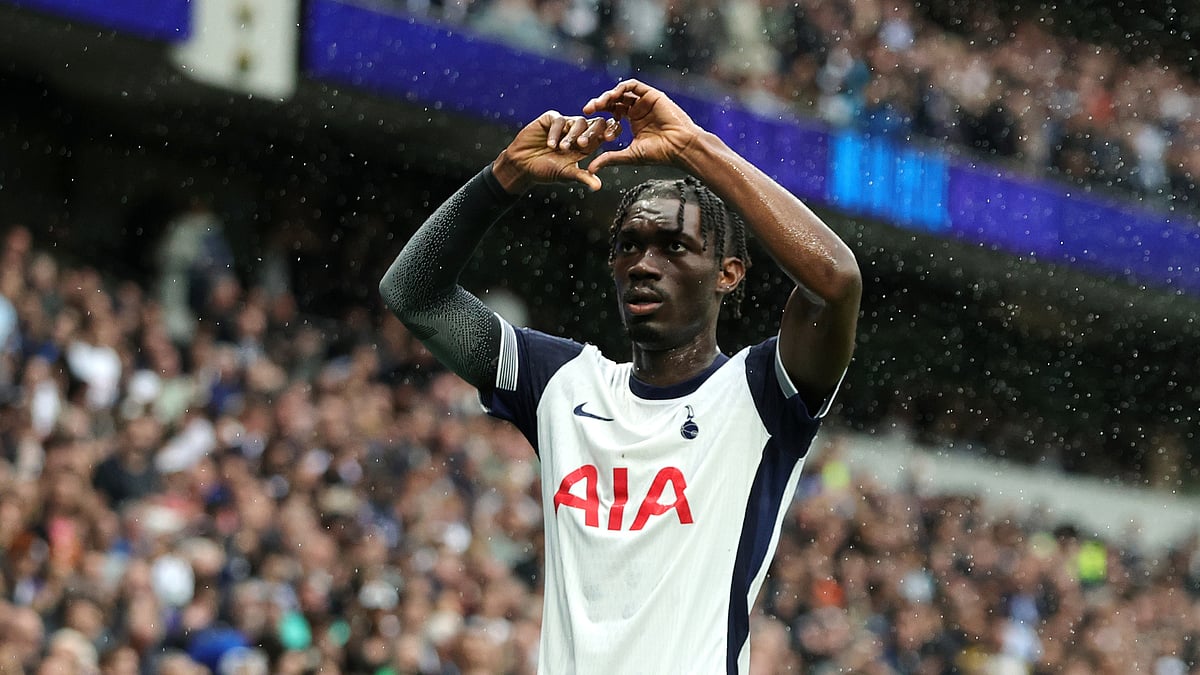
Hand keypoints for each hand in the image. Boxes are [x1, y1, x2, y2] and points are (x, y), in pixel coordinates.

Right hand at [493, 111, 620, 192]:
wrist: (523, 166)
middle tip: (582, 144)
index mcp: (587, 145)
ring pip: (578, 121)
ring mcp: (565, 124)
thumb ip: (582, 177)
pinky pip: (558, 121)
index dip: (610, 132)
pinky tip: (550, 145)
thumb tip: (598, 187)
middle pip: (594, 124)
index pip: (604, 134)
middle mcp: (578, 132)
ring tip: (562, 148)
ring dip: (571, 135)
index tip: (610, 138)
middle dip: (590, 133)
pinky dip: (555, 132)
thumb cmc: (546, 171)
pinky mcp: (550, 120)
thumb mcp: (566, 174)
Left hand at [582, 79, 702, 172]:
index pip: (612, 112)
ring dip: (608, 95)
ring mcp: (645, 101)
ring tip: (598, 104)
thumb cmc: (659, 153)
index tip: (587, 120)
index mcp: (634, 121)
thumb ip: (610, 158)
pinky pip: (634, 85)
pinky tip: (613, 96)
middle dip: (599, 103)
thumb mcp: (629, 155)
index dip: (599, 114)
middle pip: (614, 100)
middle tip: (588, 110)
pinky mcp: (652, 95)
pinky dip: (621, 88)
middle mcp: (639, 110)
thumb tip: (590, 169)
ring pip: (622, 92)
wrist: (680, 147)